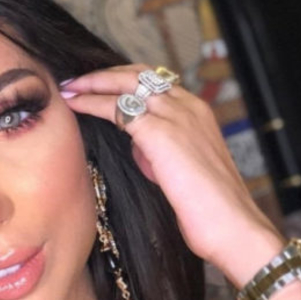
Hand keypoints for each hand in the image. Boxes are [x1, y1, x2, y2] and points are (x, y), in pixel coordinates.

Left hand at [62, 64, 284, 285]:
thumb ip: (163, 151)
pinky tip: (74, 106)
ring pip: (125, 84)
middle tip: (77, 81)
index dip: (125, 80)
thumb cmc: (210, 209)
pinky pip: (116, 108)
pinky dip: (91, 103)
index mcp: (198, 113)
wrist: (231, 225)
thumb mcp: (185, 169)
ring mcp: (175, 116)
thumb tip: (139, 146)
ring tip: (69, 88)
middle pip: (138, 74)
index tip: (100, 86)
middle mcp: (188, 107)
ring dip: (93, 83)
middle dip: (104, 74)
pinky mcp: (159, 133)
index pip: (156, 82)